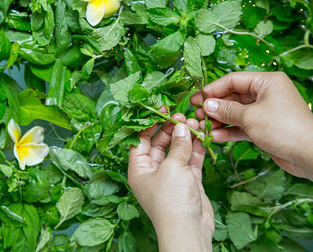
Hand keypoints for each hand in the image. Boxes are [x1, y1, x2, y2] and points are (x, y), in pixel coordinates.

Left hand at [128, 109, 213, 251]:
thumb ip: (177, 145)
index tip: (161, 109)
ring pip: (176, 150)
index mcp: (139, 169)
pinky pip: (189, 160)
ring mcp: (170, 176)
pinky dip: (195, 148)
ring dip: (184, 137)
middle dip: (170, 129)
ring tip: (194, 123)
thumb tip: (182, 127)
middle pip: (159, 143)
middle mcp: (152, 171)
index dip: (149, 124)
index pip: (140, 140)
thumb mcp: (172, 167)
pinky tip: (201, 135)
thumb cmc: (171, 200)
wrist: (188, 230)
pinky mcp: (187, 181)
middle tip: (181, 116)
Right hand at [190, 72, 312, 179]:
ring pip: (235, 113)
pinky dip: (229, 131)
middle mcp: (265, 94)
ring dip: (219, 120)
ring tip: (203, 127)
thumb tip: (207, 105)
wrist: (310, 155)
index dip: (213, 89)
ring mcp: (264, 112)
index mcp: (266, 82)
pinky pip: (241, 126)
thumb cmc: (283, 128)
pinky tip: (215, 136)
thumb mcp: (250, 116)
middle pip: (233, 97)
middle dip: (214, 107)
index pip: (233, 80)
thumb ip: (226, 110)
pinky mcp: (264, 128)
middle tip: (197, 115)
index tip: (196, 99)